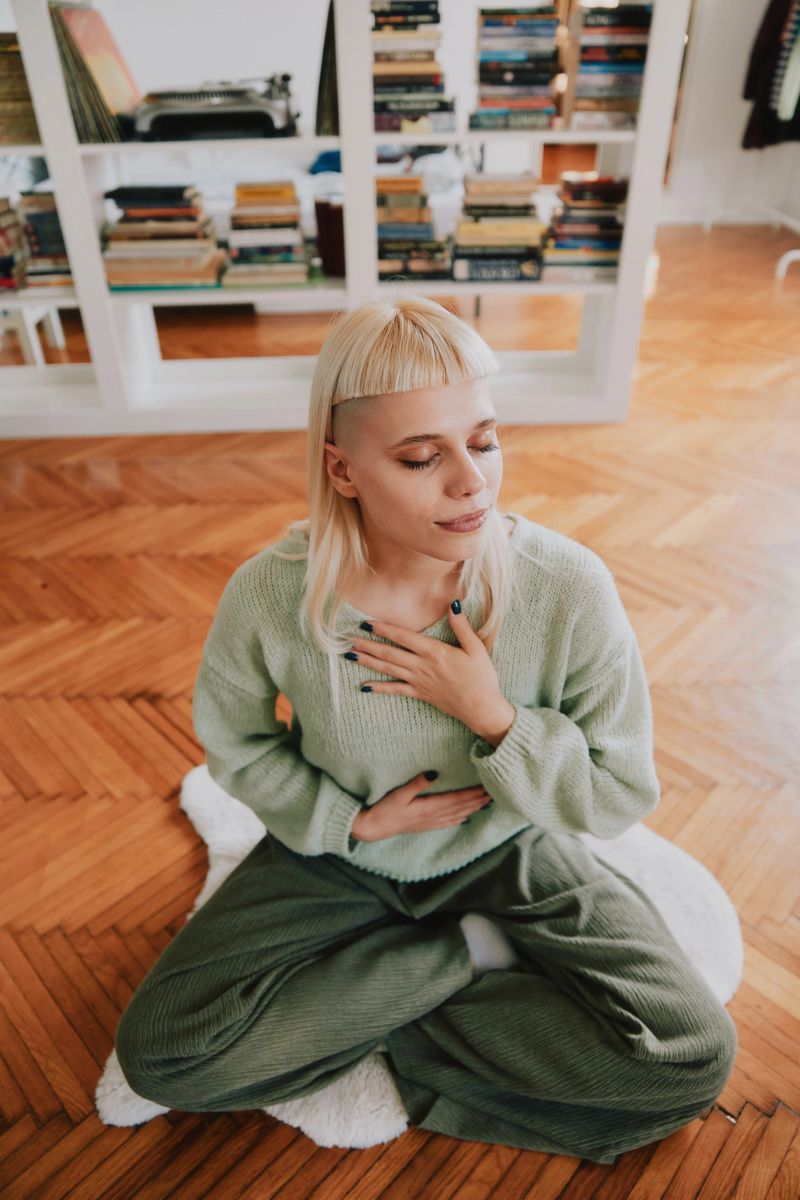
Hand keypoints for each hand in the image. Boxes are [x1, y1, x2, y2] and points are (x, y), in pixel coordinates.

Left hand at [346, 602, 513, 739]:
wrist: (482, 708)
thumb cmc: (482, 678)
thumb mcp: (476, 648)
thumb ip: (462, 627)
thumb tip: (453, 604)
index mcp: (435, 652)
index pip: (403, 637)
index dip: (383, 629)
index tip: (366, 623)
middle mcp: (423, 666)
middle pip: (390, 653)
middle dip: (368, 645)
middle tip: (348, 638)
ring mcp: (419, 682)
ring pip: (389, 669)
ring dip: (368, 661)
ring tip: (350, 655)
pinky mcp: (420, 694)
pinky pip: (396, 690)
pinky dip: (379, 688)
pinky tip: (364, 686)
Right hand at [352, 772, 492, 841]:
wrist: (374, 827)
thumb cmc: (385, 809)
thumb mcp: (399, 793)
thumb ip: (417, 783)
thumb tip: (434, 772)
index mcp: (429, 807)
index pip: (457, 799)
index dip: (473, 794)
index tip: (487, 788)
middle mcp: (433, 816)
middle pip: (461, 807)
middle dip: (478, 800)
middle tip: (495, 794)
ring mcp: (430, 822)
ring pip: (457, 815)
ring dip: (473, 809)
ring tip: (486, 803)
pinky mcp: (425, 825)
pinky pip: (447, 822)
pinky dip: (459, 818)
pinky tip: (466, 817)